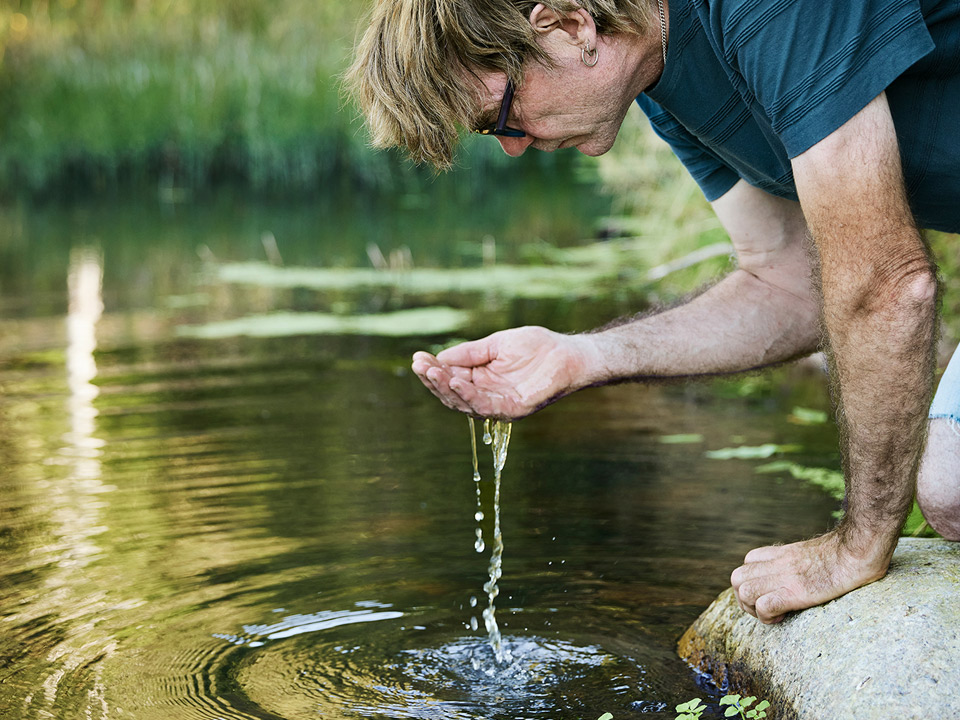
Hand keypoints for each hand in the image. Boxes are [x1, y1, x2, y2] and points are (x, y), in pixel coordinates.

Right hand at [411, 326, 597, 418]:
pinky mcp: (514, 409)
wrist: (569, 353)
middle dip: (433, 379)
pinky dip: (469, 395)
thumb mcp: (496, 344)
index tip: (417, 358)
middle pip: (452, 393)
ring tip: (431, 372)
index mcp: (482, 380)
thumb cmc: (537, 347)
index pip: (450, 379)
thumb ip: (470, 353)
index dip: (433, 370)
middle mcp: (488, 396)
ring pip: (464, 402)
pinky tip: (456, 381)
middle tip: (418, 365)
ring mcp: (500, 405)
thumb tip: (440, 357)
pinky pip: (485, 405)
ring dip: (446, 388)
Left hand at [730, 528, 892, 623]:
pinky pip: (764, 605)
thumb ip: (804, 558)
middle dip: (744, 598)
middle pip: (737, 577)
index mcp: (783, 553)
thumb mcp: (818, 551)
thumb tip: (808, 570)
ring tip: (774, 613)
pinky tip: (784, 615)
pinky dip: (767, 615)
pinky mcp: (796, 591)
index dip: (753, 579)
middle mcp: (779, 563)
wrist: (861, 549)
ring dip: (753, 609)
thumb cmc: (850, 553)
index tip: (771, 591)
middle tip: (766, 608)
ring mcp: (785, 576)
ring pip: (744, 591)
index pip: (748, 561)